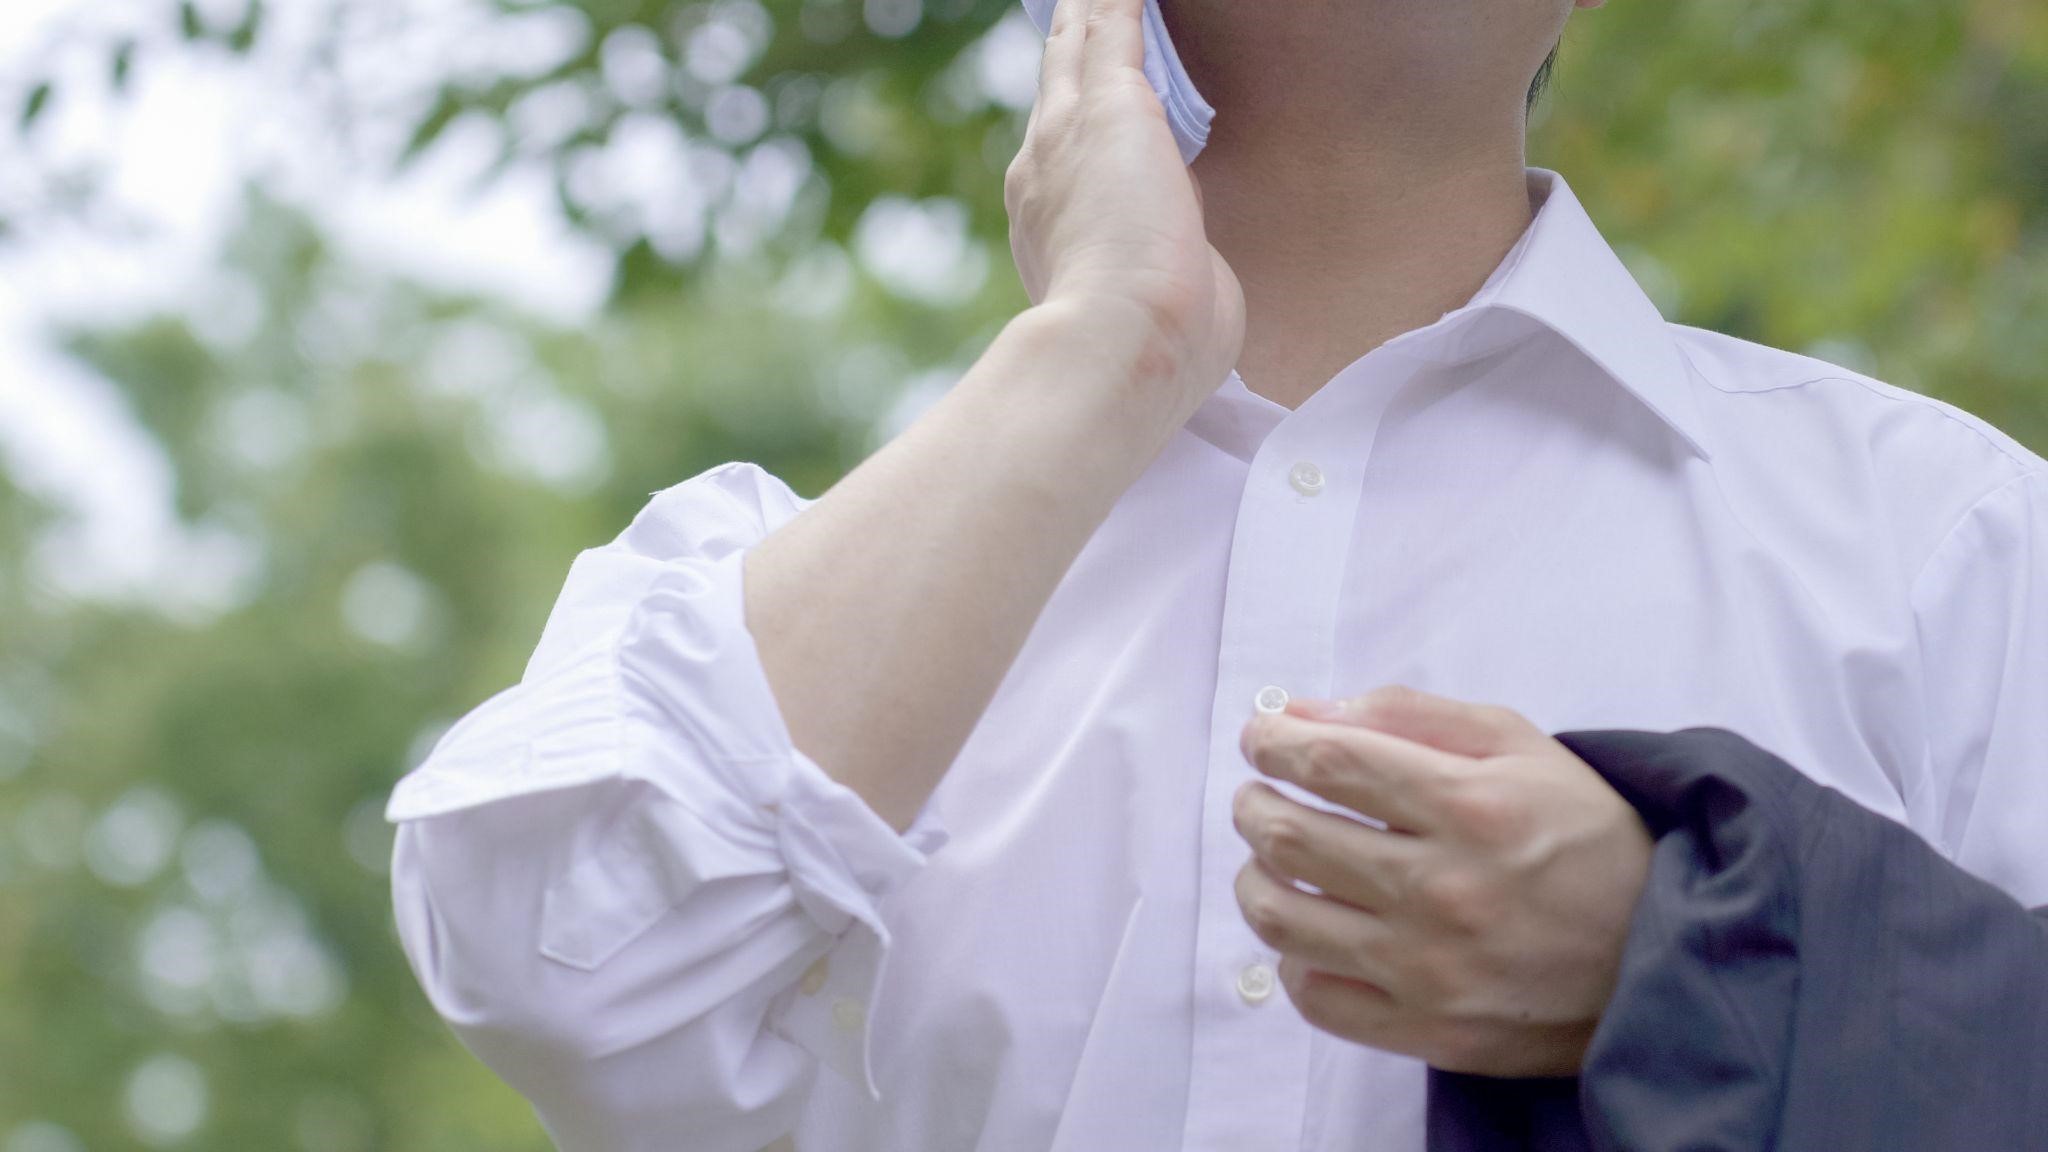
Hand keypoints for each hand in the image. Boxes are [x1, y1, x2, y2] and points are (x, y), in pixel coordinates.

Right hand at [1005, 0, 1243, 408]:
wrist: (1120, 344)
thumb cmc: (1150, 352)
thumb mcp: (1157, 306)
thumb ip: (1167, 271)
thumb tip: (1187, 254)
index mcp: (1053, 231)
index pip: (1066, 164)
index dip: (1073, 131)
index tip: (1080, 115)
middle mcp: (1045, 174)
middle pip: (1057, 91)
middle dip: (1070, 52)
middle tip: (1076, 19)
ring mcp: (1069, 134)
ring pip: (1078, 50)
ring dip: (1091, 16)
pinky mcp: (1111, 103)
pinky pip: (1113, 29)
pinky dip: (1119, 3)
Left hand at [1232, 686, 1652, 1076]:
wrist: (1661, 955)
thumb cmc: (1586, 837)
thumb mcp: (1520, 745)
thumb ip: (1410, 717)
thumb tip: (1307, 712)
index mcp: (1472, 807)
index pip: (1330, 762)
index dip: (1275, 742)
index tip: (1262, 737)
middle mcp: (1443, 890)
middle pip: (1290, 836)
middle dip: (1254, 803)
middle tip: (1260, 795)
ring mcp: (1429, 968)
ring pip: (1283, 917)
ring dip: (1256, 875)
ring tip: (1272, 859)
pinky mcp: (1427, 1030)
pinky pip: (1314, 995)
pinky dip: (1294, 956)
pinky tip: (1315, 929)